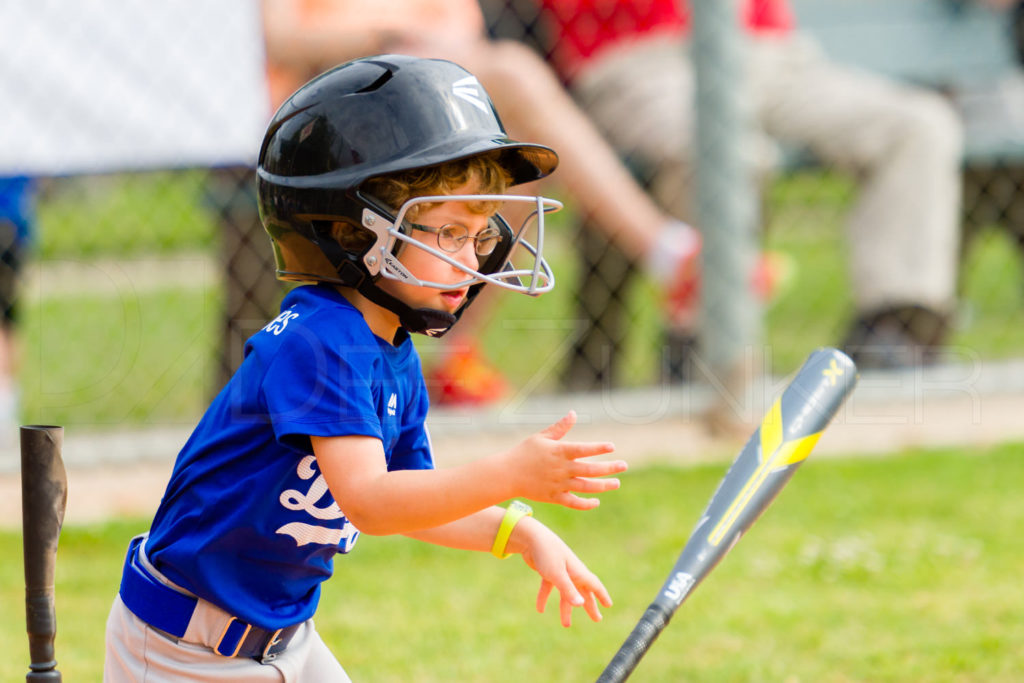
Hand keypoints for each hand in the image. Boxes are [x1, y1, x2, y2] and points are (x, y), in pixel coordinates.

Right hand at [502, 411, 625, 509]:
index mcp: (558, 452)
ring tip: (616, 483)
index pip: (583, 449)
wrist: (506, 474)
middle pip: (589, 469)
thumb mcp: (541, 437)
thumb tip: (574, 413)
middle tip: (624, 465)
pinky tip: (596, 501)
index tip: (612, 447)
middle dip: (608, 468)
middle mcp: (561, 469)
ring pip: (585, 487)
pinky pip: (573, 502)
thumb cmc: (524, 453)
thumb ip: (560, 427)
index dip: (598, 448)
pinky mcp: (554, 497)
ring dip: (602, 486)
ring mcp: (558, 484)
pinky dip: (585, 504)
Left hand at [517, 519, 612, 627]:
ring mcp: (559, 571)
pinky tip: (539, 609)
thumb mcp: (557, 574)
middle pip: (583, 592)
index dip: (602, 595)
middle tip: (597, 619)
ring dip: (566, 608)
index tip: (609, 605)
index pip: (594, 585)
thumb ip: (568, 590)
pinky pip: (549, 588)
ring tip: (566, 625)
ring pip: (566, 593)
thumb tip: (581, 605)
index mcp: (577, 571)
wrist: (530, 537)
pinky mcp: (547, 571)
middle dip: (590, 606)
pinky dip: (545, 598)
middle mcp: (571, 572)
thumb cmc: (547, 554)